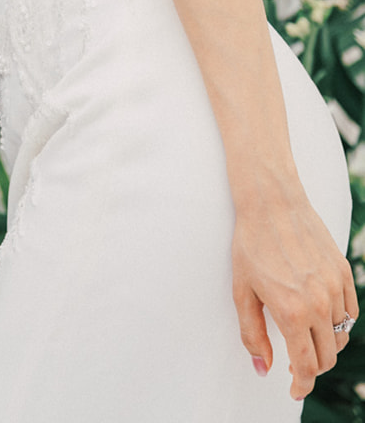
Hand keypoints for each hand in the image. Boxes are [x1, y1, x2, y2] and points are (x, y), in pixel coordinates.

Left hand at [232, 193, 356, 399]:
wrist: (272, 202)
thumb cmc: (251, 244)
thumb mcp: (242, 291)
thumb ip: (252, 334)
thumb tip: (263, 369)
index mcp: (292, 312)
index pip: (306, 366)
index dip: (301, 385)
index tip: (294, 390)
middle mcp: (319, 304)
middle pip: (326, 356)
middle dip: (312, 367)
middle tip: (295, 365)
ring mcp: (334, 287)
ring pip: (340, 335)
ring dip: (325, 344)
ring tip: (306, 337)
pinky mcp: (343, 272)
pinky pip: (350, 312)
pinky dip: (339, 322)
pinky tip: (321, 316)